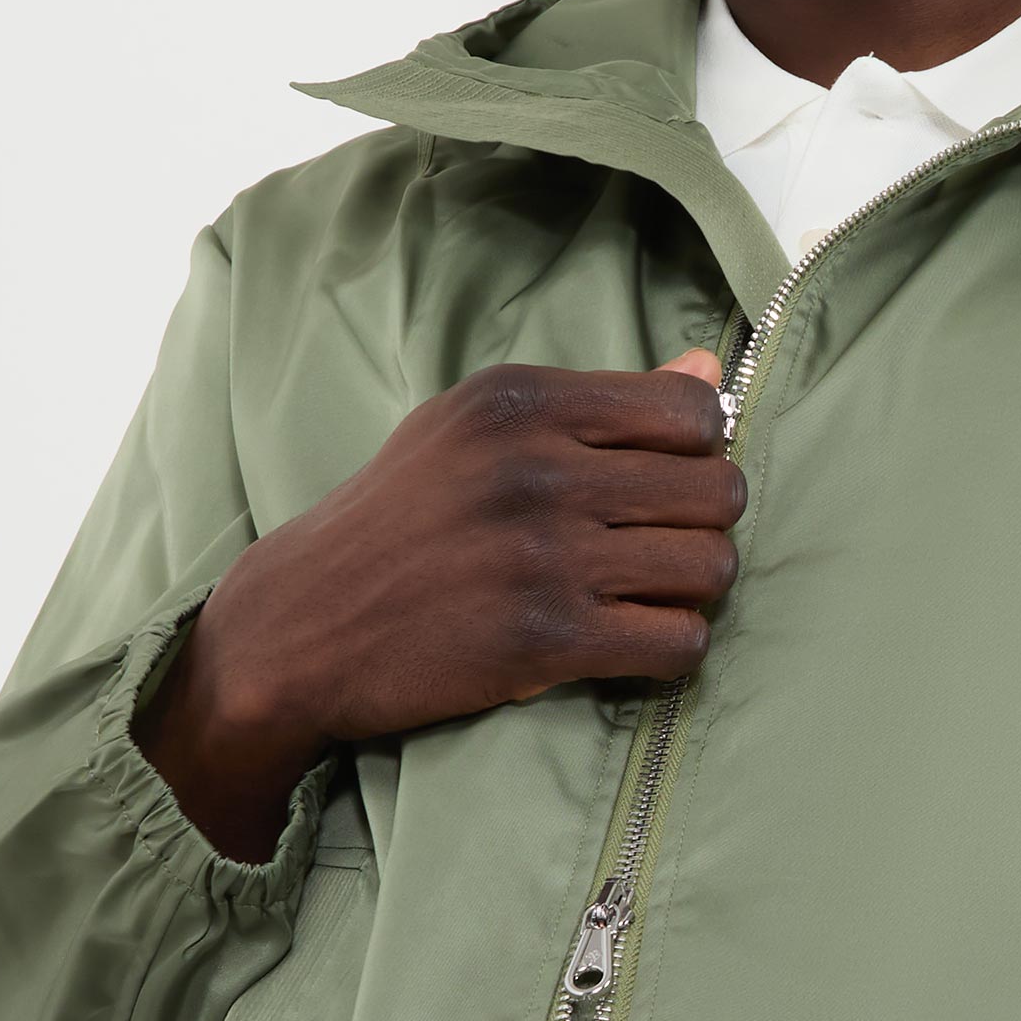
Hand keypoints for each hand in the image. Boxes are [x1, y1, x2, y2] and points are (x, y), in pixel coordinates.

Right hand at [133, 349, 743, 860]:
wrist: (300, 625)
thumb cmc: (399, 520)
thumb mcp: (475, 430)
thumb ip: (595, 401)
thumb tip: (707, 370)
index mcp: (520, 401)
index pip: (693, 413)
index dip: (700, 454)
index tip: (663, 484)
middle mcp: (536, 468)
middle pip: (720, 492)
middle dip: (705, 526)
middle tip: (662, 549)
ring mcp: (542, 556)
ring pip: (712, 569)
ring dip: (695, 591)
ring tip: (650, 596)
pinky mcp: (545, 640)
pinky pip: (679, 643)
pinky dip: (673, 650)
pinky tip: (634, 643)